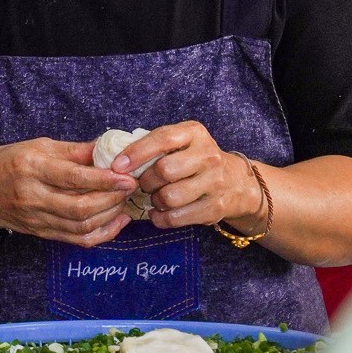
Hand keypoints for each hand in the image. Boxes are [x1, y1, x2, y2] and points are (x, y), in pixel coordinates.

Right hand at [0, 139, 135, 247]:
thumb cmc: (4, 164)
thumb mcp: (35, 147)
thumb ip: (73, 150)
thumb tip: (108, 147)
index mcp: (31, 168)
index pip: (74, 178)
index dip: (105, 179)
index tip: (127, 175)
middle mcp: (33, 196)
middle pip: (81, 207)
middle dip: (113, 198)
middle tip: (131, 186)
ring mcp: (37, 219)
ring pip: (82, 226)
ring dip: (110, 215)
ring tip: (124, 201)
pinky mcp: (42, 233)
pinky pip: (77, 239)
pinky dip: (102, 234)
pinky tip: (116, 221)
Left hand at [115, 121, 264, 233]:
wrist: (235, 182)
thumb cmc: (193, 160)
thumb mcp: (179, 143)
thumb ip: (152, 146)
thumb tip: (115, 162)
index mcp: (194, 133)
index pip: (163, 138)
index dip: (136, 152)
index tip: (117, 166)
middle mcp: (209, 155)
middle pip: (164, 170)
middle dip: (145, 181)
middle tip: (141, 185)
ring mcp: (215, 182)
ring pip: (170, 196)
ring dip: (154, 201)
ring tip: (154, 198)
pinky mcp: (215, 207)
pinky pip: (177, 217)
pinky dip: (161, 218)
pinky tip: (158, 213)